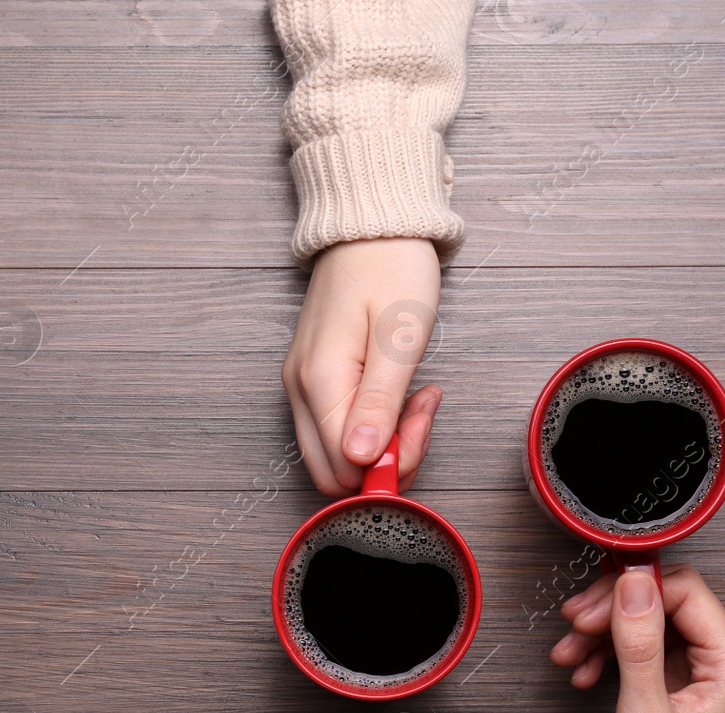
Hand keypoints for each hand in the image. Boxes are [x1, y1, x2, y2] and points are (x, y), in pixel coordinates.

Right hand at [282, 237, 443, 497]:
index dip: (389, 465)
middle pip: (336, 472)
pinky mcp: (314, 382)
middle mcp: (301, 390)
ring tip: (417, 399)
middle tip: (422, 416)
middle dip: (387, 461)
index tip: (423, 422)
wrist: (371, 227)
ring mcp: (303, 387)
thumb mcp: (400, 337)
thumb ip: (380, 403)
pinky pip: (338, 429)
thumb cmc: (392, 269)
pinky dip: (374, 426)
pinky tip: (399, 395)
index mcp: (320, 380)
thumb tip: (362, 459)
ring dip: (386, 443)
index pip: (345, 467)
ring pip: (339, 454)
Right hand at [548, 564, 724, 712]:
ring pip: (645, 624)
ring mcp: (698, 675)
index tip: (591, 606)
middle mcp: (722, 665)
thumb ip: (638, 644)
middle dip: (612, 611)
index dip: (634, 591)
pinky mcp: (674, 687)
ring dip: (601, 633)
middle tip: (574, 624)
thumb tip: (632, 583)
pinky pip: (638, 649)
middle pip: (664, 603)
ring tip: (568, 653)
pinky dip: (605, 654)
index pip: (686, 593)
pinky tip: (581, 672)